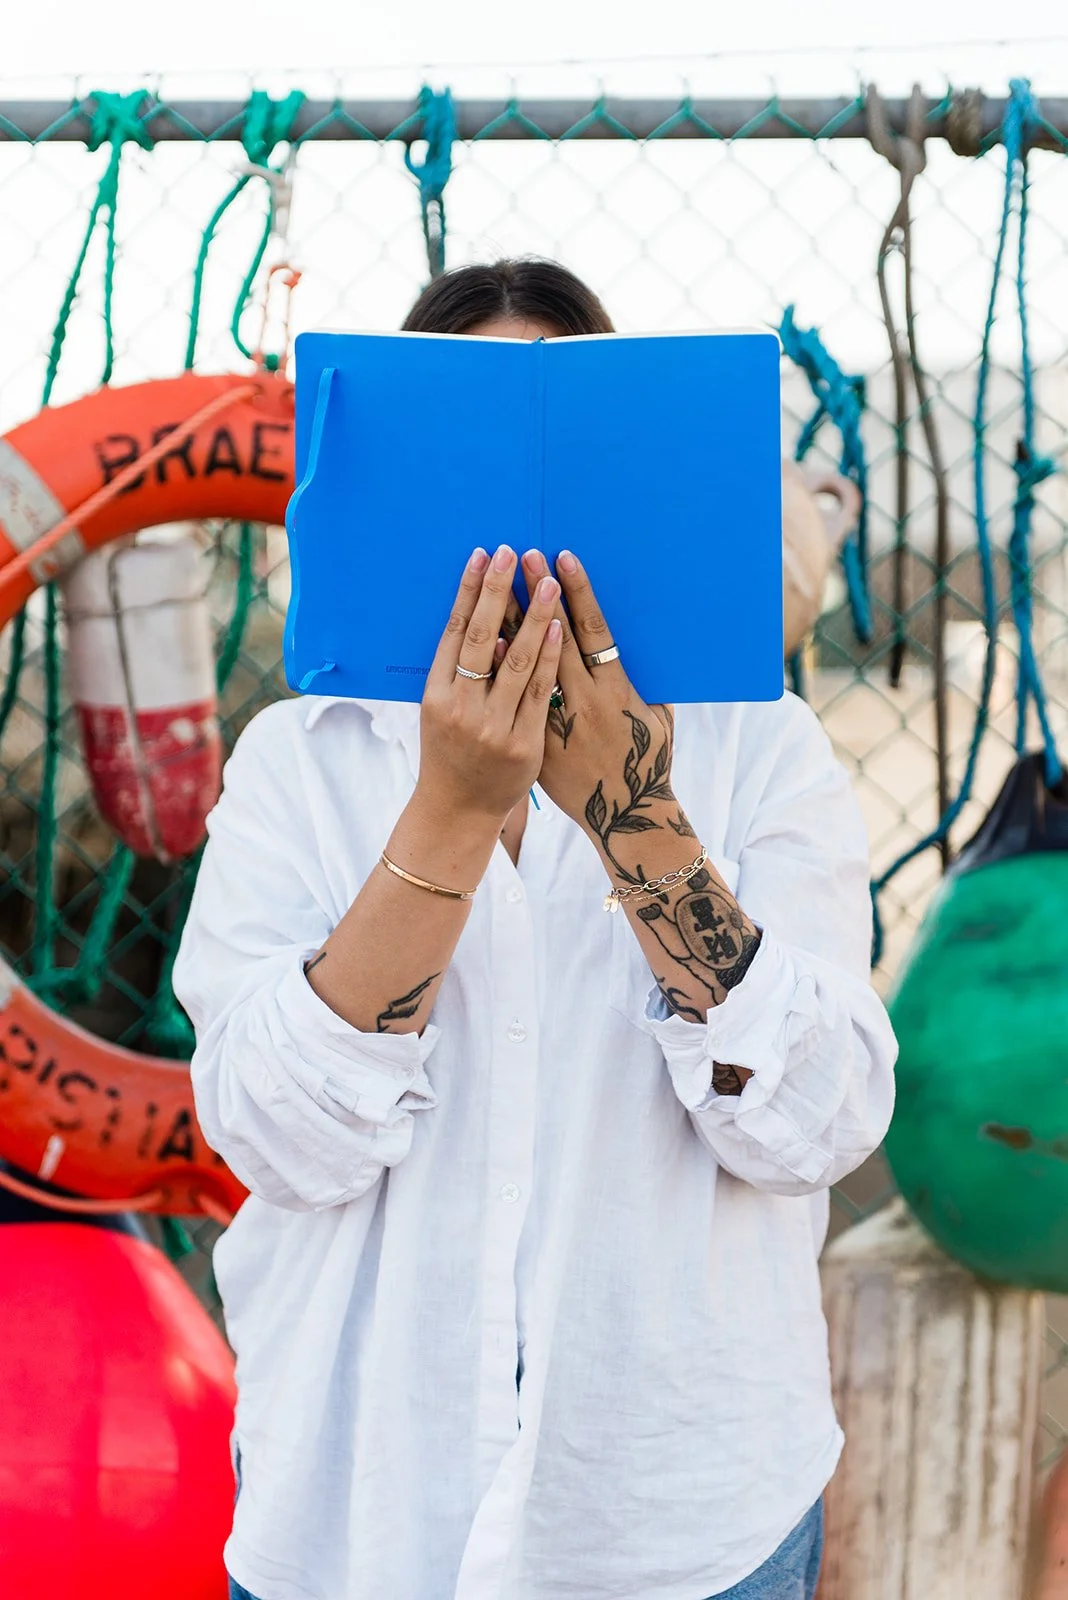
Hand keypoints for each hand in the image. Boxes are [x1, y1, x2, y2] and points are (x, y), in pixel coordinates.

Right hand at [416, 544, 562, 829]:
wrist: (459, 811)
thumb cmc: (452, 754)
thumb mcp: (441, 712)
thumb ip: (460, 673)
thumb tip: (491, 626)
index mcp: (436, 695)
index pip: (454, 632)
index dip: (469, 592)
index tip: (483, 556)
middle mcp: (461, 708)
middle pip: (483, 638)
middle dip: (497, 592)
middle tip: (512, 552)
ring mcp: (493, 728)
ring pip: (516, 661)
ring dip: (533, 616)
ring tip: (546, 580)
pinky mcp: (524, 745)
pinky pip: (540, 692)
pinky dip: (548, 657)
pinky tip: (559, 627)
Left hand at [518, 550, 683, 882]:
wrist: (621, 817)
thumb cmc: (647, 763)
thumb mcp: (659, 720)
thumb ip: (645, 682)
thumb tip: (638, 644)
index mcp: (616, 693)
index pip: (591, 631)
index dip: (577, 592)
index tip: (565, 559)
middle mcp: (581, 705)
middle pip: (549, 638)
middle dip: (534, 593)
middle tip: (522, 554)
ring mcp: (548, 724)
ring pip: (521, 663)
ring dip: (508, 618)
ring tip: (496, 581)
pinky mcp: (527, 740)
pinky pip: (505, 697)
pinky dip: (495, 665)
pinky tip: (483, 634)